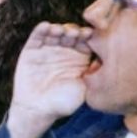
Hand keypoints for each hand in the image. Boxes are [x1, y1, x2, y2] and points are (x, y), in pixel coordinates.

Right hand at [5, 21, 90, 137]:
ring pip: (54, 32)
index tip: (91, 35)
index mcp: (79, 58)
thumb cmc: (63, 102)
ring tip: (62, 31)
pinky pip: (36, 37)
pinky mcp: (31, 51)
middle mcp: (64, 50)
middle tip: (77, 33)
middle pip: (70, 34)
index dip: (88, 36)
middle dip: (74, 31)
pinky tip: (46, 27)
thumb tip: (105, 58)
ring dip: (59, 28)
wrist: (38, 111)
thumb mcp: (84, 88)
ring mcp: (47, 49)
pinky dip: (41, 30)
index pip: (85, 41)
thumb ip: (93, 73)